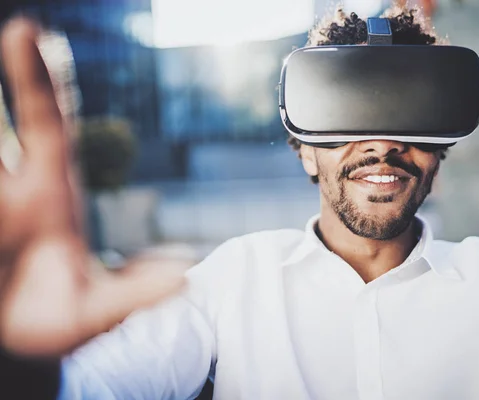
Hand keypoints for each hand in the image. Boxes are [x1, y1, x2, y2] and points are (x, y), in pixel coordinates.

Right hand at [0, 17, 186, 357]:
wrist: (23, 344)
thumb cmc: (61, 322)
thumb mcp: (98, 311)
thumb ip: (135, 296)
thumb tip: (183, 278)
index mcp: (51, 194)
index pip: (47, 125)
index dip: (39, 79)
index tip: (24, 28)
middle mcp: (13, 190)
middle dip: (3, 80)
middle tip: (10, 26)